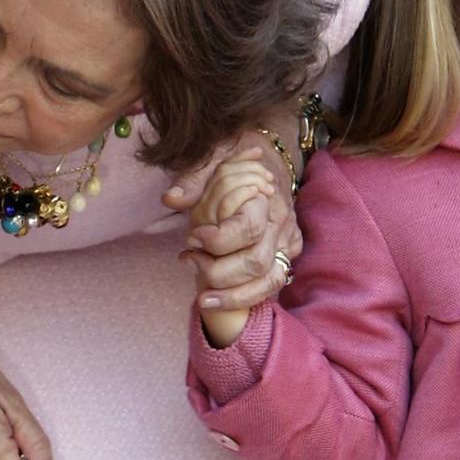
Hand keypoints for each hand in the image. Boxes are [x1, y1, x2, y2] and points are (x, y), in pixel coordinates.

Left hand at [169, 135, 300, 312]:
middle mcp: (282, 226)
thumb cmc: (235, 163)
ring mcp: (288, 246)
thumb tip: (172, 199)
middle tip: (190, 260)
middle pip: (256, 262)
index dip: (217, 240)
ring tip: (201, 297)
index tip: (192, 237)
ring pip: (268, 282)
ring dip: (232, 295)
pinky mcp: (286, 260)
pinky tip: (216, 299)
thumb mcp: (212, 160)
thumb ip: (193, 180)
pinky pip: (268, 288)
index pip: (248, 229)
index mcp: (267, 199)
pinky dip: (242, 298)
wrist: (268, 163)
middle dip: (218, 271)